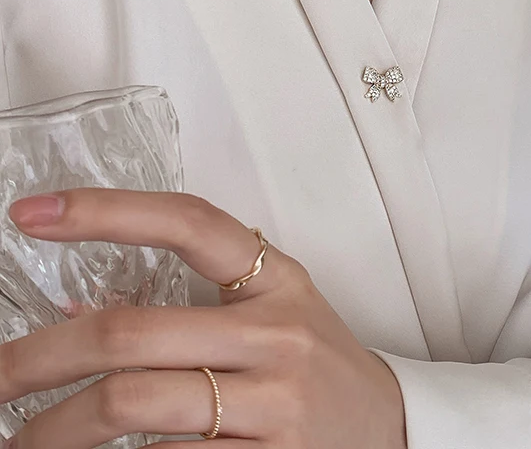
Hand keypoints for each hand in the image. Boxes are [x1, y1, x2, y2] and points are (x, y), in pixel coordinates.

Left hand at [1, 189, 407, 448]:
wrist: (386, 426)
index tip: (36, 213)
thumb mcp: (271, 312)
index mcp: (274, 280)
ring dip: (54, 432)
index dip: (109, 211)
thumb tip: (77, 319)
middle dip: (37, 360)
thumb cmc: (316, 361)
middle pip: (131, 334)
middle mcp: (276, 333)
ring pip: (133, 406)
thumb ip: (194, 304)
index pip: (188, 223)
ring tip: (17, 440)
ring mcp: (274, 401)